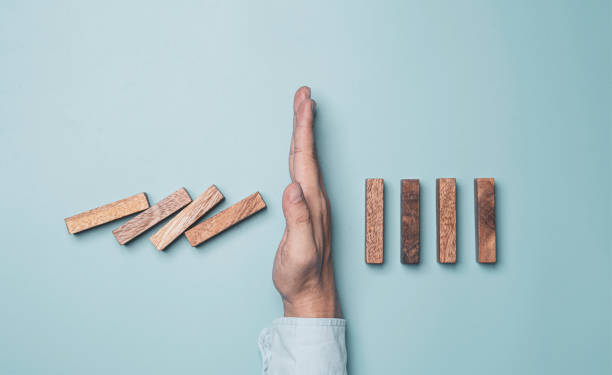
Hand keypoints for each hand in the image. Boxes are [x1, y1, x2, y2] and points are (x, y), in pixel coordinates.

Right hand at [272, 86, 340, 317]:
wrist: (312, 294)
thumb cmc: (302, 275)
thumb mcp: (298, 251)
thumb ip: (297, 219)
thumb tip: (292, 187)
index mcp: (312, 202)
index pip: (305, 158)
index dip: (304, 128)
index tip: (304, 102)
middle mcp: (315, 198)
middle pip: (307, 153)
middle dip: (304, 121)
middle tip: (303, 95)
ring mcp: (313, 203)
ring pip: (306, 160)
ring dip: (304, 134)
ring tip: (303, 112)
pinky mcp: (307, 210)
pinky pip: (303, 172)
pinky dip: (301, 153)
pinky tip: (300, 151)